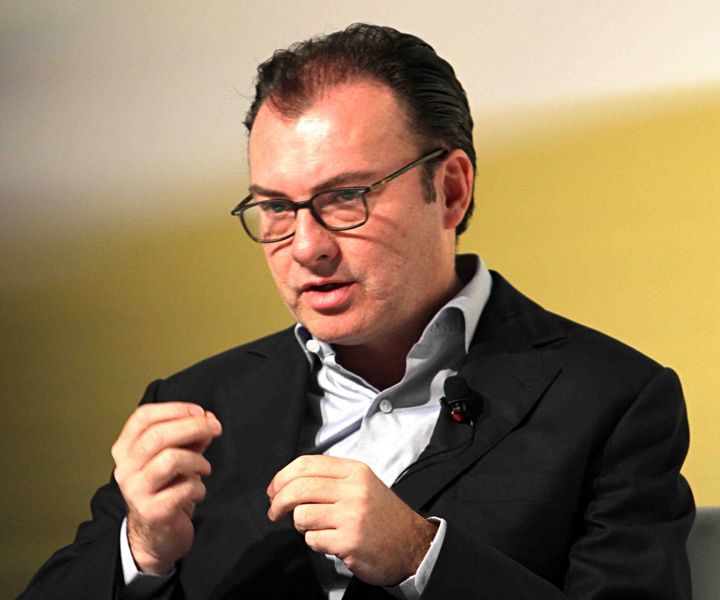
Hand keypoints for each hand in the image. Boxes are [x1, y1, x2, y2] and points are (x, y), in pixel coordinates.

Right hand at [111, 402, 221, 573]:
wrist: (155, 536)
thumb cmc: (167, 490)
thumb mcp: (178, 457)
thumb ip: (191, 437)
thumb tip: (209, 419)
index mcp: (126, 450)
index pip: (143, 417)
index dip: (175, 409)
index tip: (200, 411)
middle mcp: (125, 469)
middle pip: (157, 435)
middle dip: (193, 426)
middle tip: (216, 428)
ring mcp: (136, 491)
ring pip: (171, 459)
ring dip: (197, 460)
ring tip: (205, 468)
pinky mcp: (153, 512)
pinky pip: (184, 488)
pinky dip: (199, 487)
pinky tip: (197, 492)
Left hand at [267, 455, 436, 585]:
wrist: (411, 544)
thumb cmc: (382, 515)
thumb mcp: (362, 483)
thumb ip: (331, 478)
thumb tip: (289, 481)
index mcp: (354, 471)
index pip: (306, 464)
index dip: (282, 477)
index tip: (273, 489)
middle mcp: (353, 489)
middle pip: (298, 488)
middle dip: (278, 501)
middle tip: (274, 511)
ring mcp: (352, 515)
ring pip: (302, 515)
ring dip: (301, 525)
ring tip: (315, 527)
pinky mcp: (349, 541)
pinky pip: (313, 539)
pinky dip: (315, 542)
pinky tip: (330, 540)